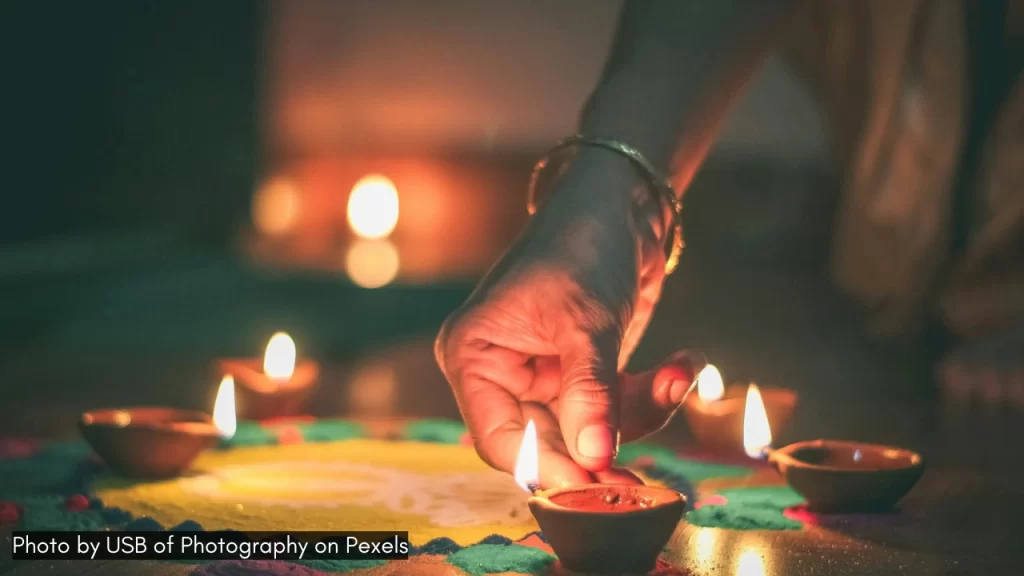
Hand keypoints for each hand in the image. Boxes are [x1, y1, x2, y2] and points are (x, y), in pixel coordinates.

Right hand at [435, 151, 705, 487]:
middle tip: (647, 471)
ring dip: (641, 411)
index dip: (549, 467)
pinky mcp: (583, 372)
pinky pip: (615, 407)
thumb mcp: (587, 323)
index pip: (502, 439)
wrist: (622, 203)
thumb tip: (595, 458)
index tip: (596, 484)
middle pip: (550, 442)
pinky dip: (652, 394)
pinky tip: (682, 364)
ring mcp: (545, 374)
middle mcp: (502, 372)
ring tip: (677, 375)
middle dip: (605, 445)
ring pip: (591, 429)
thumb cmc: (583, 244)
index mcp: (475, 357)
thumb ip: (590, 394)